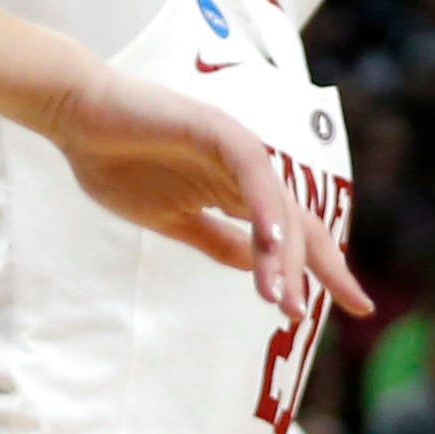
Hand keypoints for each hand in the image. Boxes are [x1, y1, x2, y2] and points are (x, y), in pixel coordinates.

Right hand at [40, 55, 368, 321]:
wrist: (78, 119)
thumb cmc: (119, 163)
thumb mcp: (175, 220)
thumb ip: (218, 241)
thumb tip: (260, 269)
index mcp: (239, 192)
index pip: (295, 236)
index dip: (325, 269)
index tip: (356, 307)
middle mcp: (249, 171)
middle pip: (301, 224)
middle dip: (322, 269)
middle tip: (324, 313)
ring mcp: (236, 148)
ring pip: (278, 207)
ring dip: (283, 257)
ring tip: (282, 301)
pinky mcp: (217, 130)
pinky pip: (252, 173)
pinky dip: (264, 209)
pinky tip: (271, 245)